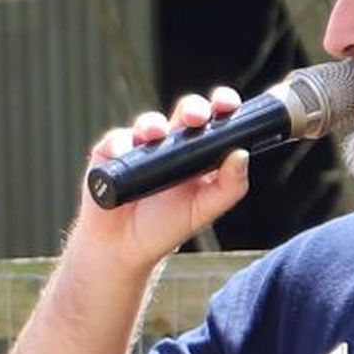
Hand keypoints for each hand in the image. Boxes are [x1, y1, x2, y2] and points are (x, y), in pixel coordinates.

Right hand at [72, 88, 251, 269]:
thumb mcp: (203, 211)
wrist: (121, 248)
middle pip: (185, 113)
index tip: (227, 105)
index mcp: (199, 154)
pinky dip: (121, 144)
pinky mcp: (112, 152)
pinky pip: (117, 139)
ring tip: (155, 135)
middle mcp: (172, 144)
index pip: (215, 122)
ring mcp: (142, 146)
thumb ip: (228, 187)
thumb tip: (242, 155)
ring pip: (150, 122)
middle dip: (192, 108)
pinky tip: (124, 154)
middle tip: (195, 118)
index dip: (222, 107)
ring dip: (153, 123)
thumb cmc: (164, 228)